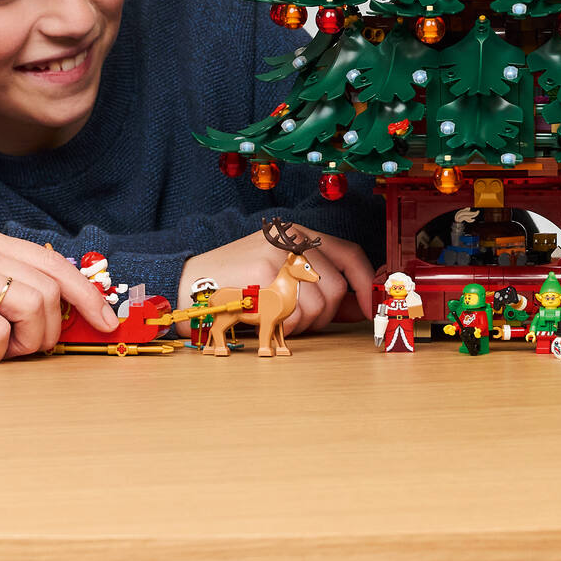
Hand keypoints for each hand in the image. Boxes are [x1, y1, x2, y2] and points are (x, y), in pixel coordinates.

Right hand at [180, 225, 374, 334]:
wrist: (190, 283)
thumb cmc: (238, 283)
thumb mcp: (281, 274)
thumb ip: (320, 286)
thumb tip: (362, 306)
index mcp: (298, 233)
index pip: (349, 253)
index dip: (364, 283)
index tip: (370, 307)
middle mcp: (292, 238)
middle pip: (337, 288)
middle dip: (325, 316)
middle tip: (299, 321)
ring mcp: (279, 254)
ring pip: (318, 306)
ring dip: (301, 324)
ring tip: (274, 317)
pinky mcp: (264, 274)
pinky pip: (293, 315)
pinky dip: (283, 327)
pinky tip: (263, 318)